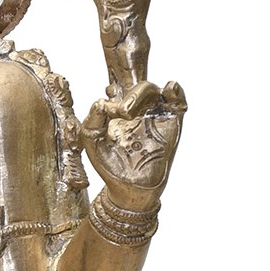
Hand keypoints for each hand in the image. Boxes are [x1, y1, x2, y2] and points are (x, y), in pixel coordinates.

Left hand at [80, 81, 186, 212]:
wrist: (128, 189)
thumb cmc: (110, 165)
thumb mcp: (92, 141)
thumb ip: (92, 119)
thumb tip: (101, 102)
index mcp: (118, 110)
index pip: (120, 85)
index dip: (117, 81)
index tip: (111, 94)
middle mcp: (138, 109)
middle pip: (138, 87)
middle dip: (131, 95)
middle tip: (123, 112)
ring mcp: (155, 116)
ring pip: (156, 91)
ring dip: (147, 92)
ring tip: (138, 107)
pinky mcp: (171, 125)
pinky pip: (177, 104)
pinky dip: (176, 93)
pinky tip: (171, 88)